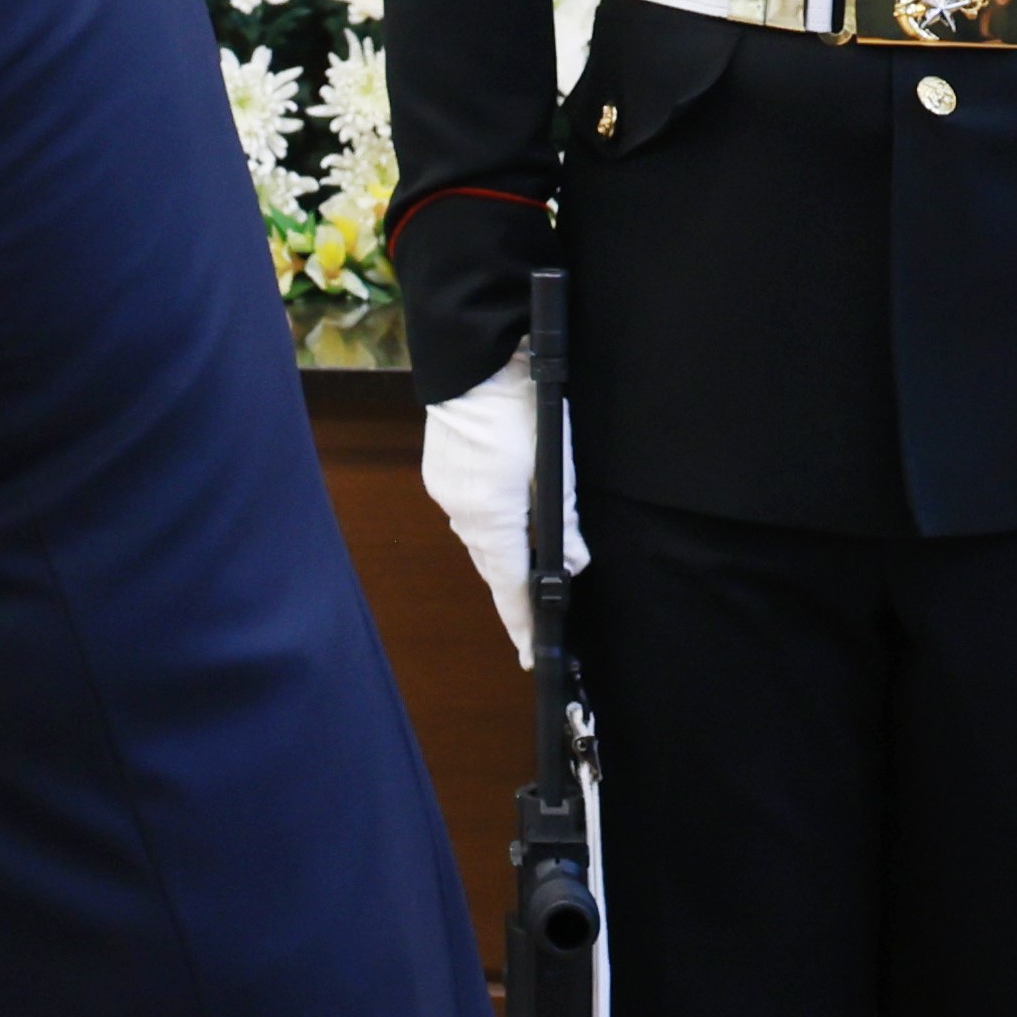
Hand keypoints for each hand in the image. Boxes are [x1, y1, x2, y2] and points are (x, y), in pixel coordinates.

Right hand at [421, 349, 586, 668]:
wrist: (472, 362)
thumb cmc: (517, 409)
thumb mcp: (553, 464)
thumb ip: (564, 520)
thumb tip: (573, 564)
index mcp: (489, 515)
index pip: (509, 585)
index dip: (521, 622)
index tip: (530, 654)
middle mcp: (460, 510)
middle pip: (490, 565)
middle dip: (512, 593)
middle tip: (533, 622)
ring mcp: (447, 489)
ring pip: (479, 539)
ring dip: (502, 557)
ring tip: (525, 576)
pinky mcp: (443, 471)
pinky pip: (469, 514)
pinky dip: (490, 528)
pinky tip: (506, 524)